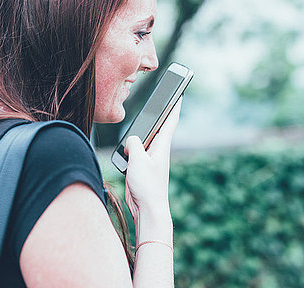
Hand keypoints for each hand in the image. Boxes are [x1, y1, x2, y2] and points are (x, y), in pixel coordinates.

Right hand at [124, 97, 181, 227]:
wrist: (148, 209)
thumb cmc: (148, 186)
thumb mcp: (138, 160)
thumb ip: (133, 144)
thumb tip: (131, 140)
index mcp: (161, 146)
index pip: (170, 121)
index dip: (174, 105)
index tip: (179, 92)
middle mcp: (158, 151)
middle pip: (156, 128)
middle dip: (156, 115)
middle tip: (157, 100)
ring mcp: (150, 159)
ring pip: (144, 140)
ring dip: (139, 135)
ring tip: (136, 128)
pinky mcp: (142, 167)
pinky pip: (136, 152)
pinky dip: (130, 149)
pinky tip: (124, 151)